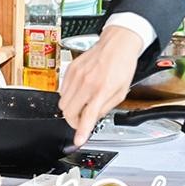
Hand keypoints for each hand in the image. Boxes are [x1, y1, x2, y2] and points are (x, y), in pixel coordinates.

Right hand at [59, 25, 144, 147]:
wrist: (116, 45)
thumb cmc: (122, 66)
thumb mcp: (121, 91)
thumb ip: (105, 107)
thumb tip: (93, 118)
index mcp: (102, 90)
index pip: (87, 115)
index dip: (81, 131)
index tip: (78, 140)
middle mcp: (86, 83)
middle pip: (68, 111)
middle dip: (73, 120)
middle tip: (81, 121)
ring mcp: (76, 76)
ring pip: (62, 102)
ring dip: (70, 108)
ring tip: (82, 104)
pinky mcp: (70, 70)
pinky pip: (62, 90)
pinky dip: (68, 96)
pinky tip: (79, 92)